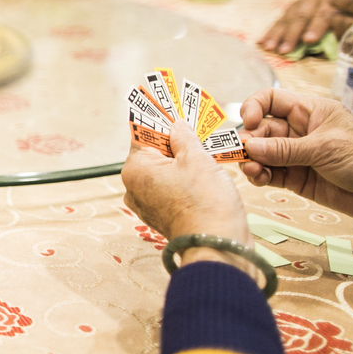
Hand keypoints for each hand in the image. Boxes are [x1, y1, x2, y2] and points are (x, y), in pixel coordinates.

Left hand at [122, 120, 251, 247]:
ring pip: (165, 172)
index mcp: (135, 169)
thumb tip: (177, 125)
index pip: (144, 133)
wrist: (217, 245)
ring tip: (204, 152)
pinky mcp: (164, 216)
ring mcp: (148, 204)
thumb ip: (184, 137)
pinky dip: (186, 180)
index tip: (172, 108)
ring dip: (184, 161)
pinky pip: (172, 189)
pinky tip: (205, 174)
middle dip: (176, 142)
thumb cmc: (205, 204)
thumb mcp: (196, 158)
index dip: (161, 120)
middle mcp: (135, 187)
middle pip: (155, 153)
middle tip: (196, 130)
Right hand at [238, 89, 352, 232]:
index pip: (272, 100)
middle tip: (243, 154)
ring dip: (252, 161)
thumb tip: (249, 147)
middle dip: (250, 140)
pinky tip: (259, 179)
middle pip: (262, 130)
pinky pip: (270, 174)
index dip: (255, 107)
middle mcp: (300, 131)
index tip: (248, 122)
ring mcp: (297, 156)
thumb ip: (285, 149)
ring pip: (262, 154)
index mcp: (310, 111)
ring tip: (252, 170)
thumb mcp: (325, 148)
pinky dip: (260, 176)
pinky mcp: (297, 179)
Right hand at [258, 0, 336, 54]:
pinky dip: (269, 32)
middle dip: (291, 34)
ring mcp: (299, 4)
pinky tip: (261, 41)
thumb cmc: (343, 17)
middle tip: (284, 50)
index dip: (316, 28)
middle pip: (301, 17)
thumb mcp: (345, 23)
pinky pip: (278, 21)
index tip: (309, 41)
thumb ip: (338, 34)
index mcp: (332, 3)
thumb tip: (330, 49)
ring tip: (269, 47)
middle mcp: (313, 0)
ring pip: (286, 18)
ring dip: (277, 34)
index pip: (323, 15)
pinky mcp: (289, 9)